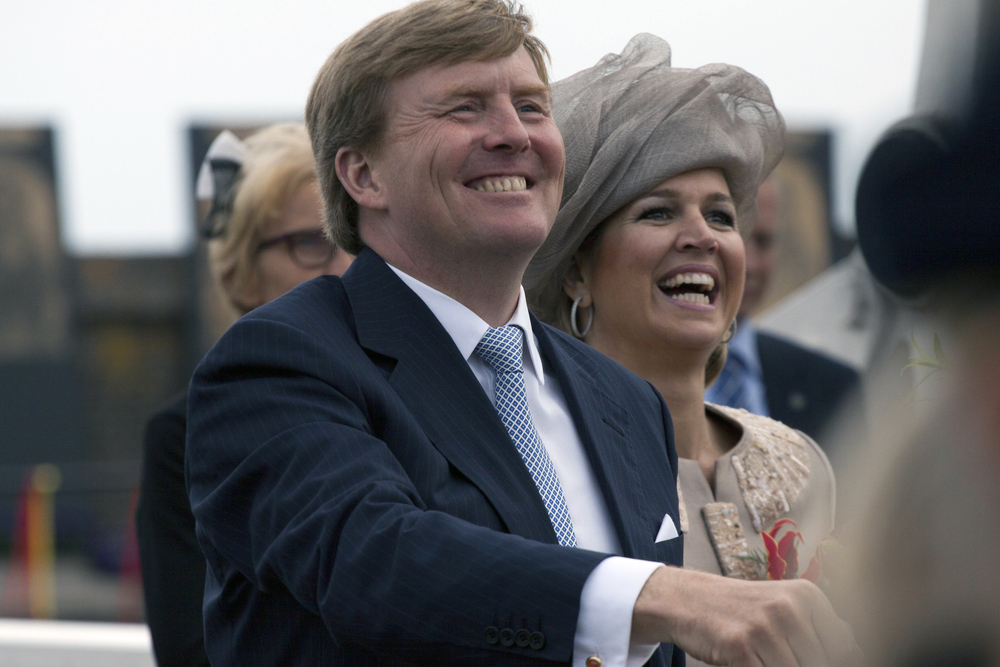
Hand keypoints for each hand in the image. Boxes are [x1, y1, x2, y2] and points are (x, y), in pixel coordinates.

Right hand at [632, 567, 860, 665]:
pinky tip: (753, 663)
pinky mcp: (743, 648)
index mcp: (807, 596)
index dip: (836, 663)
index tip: (812, 658)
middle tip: (779, 657)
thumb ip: (820, 627)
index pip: (846, 649)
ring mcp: (766, 628)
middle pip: (822, 664)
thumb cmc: (739, 610)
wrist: (687, 600)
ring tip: (764, 658)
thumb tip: (859, 651)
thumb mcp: (782, 605)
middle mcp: (790, 608)